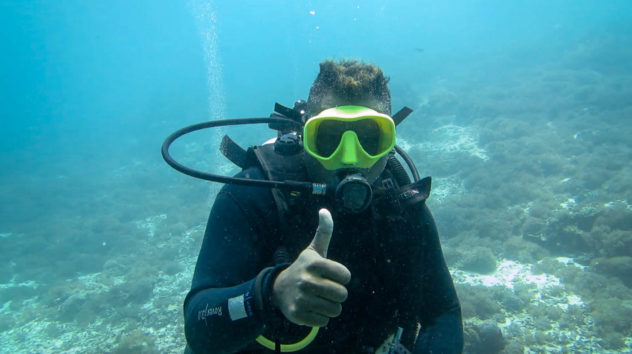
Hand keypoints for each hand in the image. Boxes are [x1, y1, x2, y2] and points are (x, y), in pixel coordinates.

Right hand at [272, 208, 351, 326]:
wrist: (278, 289)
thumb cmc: (303, 269)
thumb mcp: (313, 250)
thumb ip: (323, 231)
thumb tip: (324, 210)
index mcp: (314, 264)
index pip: (346, 276)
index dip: (342, 277)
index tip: (331, 275)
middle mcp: (306, 280)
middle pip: (342, 295)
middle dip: (337, 294)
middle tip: (325, 289)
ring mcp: (301, 299)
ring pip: (335, 310)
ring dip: (330, 306)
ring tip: (318, 299)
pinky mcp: (298, 315)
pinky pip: (324, 322)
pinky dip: (321, 317)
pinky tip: (311, 308)